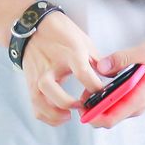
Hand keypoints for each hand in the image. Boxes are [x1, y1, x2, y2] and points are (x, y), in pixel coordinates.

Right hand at [21, 10, 104, 127]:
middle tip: (82, 106)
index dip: (95, 88)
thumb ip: (97, 62)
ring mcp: (38, 76)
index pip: (83, 74)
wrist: (33, 27)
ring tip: (69, 115)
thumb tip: (114, 78)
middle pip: (55, 92)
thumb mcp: (84, 42)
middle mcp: (51, 67)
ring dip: (56, 114)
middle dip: (69, 104)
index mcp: (69, 54)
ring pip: (41, 102)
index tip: (103, 94)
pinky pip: (36, 106)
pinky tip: (59, 115)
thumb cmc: (61, 34)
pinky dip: (46, 116)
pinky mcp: (31, 83)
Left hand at [82, 31, 144, 129]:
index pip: (109, 120)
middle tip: (81, 90)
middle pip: (107, 117)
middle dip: (91, 109)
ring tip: (89, 83)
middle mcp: (138, 104)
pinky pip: (118, 102)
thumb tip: (100, 67)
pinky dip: (107, 96)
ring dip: (98, 102)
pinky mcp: (138, 95)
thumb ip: (123, 58)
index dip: (91, 116)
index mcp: (139, 98)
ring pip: (112, 110)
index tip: (79, 103)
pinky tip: (102, 80)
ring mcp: (138, 101)